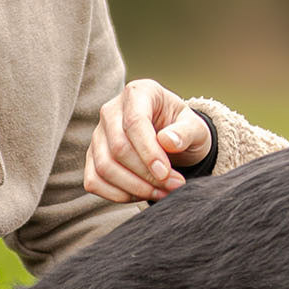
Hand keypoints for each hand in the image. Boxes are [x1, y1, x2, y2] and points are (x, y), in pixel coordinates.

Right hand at [83, 78, 212, 202]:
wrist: (172, 140)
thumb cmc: (183, 129)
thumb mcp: (195, 127)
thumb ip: (186, 132)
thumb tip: (167, 141)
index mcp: (138, 93)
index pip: (135, 123)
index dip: (149, 152)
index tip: (165, 173)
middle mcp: (111, 110)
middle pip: (118, 148)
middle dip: (146, 174)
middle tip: (173, 186)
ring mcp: (98, 134)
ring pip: (104, 166)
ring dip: (134, 188)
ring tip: (162, 193)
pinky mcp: (92, 156)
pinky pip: (94, 180)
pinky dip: (117, 194)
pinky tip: (142, 195)